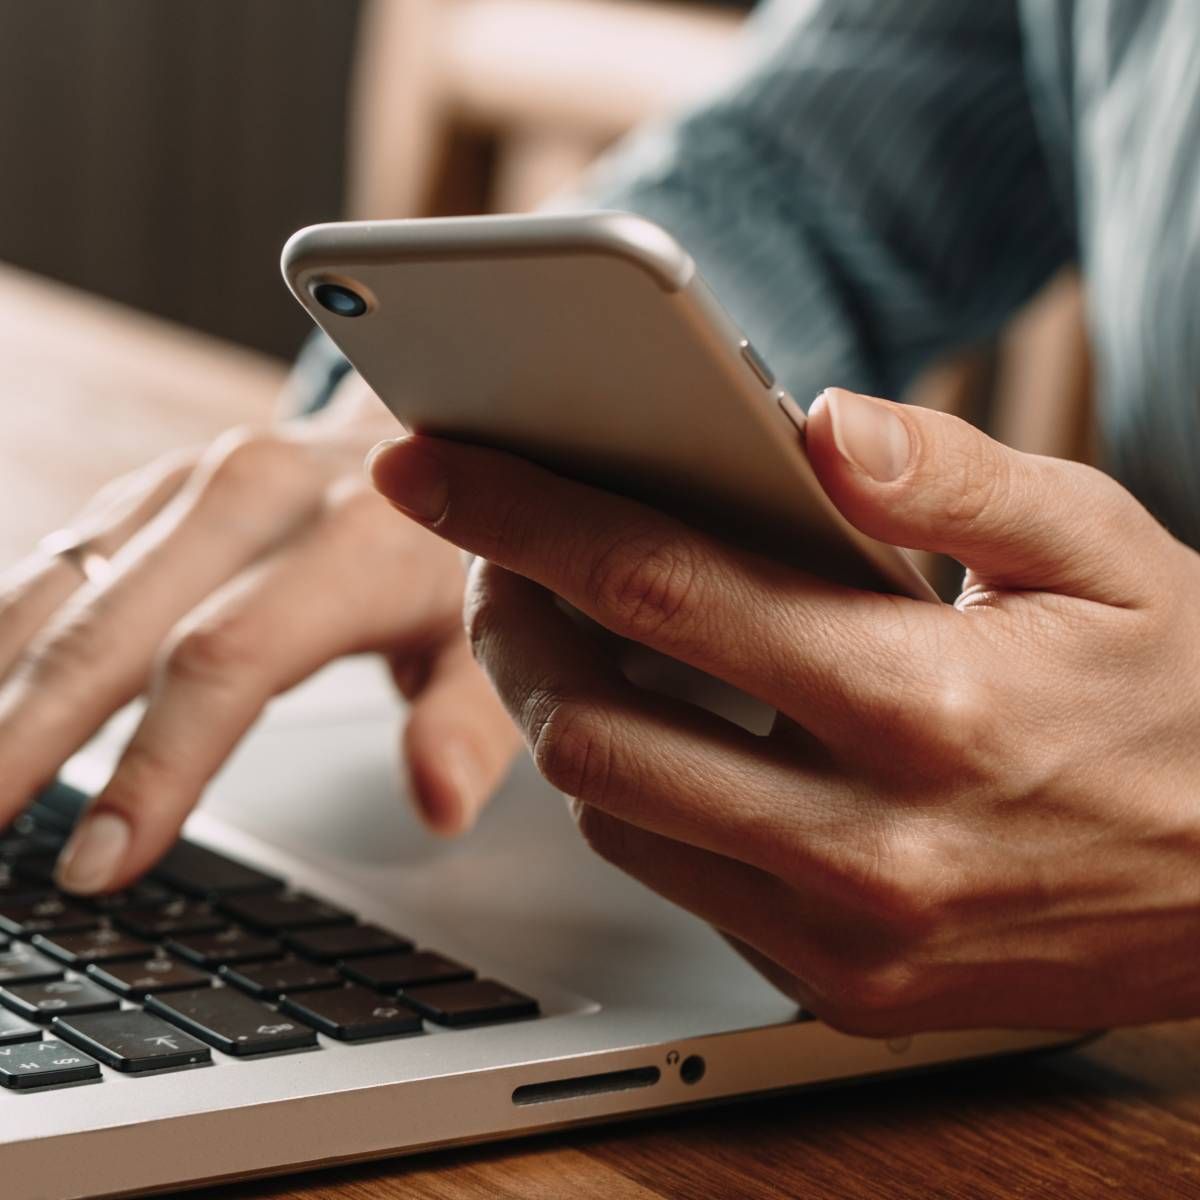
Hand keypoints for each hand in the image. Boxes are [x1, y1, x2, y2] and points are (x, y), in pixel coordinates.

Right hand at [4, 377, 517, 895]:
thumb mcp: (493, 632)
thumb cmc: (459, 549)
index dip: (156, 767)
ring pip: (62, 591)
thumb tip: (437, 807)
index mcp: (349, 542)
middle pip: (113, 629)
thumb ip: (466, 721)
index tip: (99, 864)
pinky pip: (56, 563)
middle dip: (25, 742)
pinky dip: (3, 634)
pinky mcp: (151, 490)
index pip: (227, 661)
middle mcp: (255, 497)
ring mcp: (189, 484)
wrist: (430, 425)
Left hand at [370, 387, 1199, 1034]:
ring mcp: (845, 933)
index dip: (520, 513)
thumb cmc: (1183, 697)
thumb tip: (818, 421)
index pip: (658, 586)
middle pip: (590, 722)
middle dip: (506, 623)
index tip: (427, 464)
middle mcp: (867, 837)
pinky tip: (669, 730)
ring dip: (564, 713)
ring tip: (576, 633)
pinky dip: (640, 797)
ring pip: (612, 814)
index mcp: (923, 700)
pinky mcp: (838, 986)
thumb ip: (954, 474)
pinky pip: (677, 881)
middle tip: (496, 555)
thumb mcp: (1101, 546)